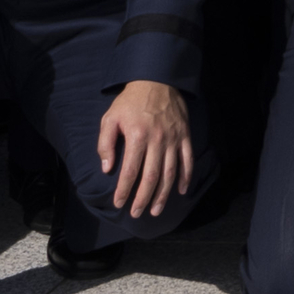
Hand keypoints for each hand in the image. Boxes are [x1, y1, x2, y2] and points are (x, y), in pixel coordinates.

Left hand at [97, 79, 195, 217]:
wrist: (157, 79)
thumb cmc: (130, 101)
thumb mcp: (110, 118)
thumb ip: (105, 144)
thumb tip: (107, 168)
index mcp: (137, 136)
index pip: (130, 171)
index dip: (124, 190)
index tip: (119, 204)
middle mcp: (157, 140)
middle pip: (151, 177)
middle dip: (143, 198)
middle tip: (137, 214)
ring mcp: (174, 139)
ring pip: (170, 173)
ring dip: (163, 194)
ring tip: (156, 210)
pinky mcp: (185, 135)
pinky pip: (187, 160)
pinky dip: (185, 177)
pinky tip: (180, 191)